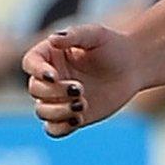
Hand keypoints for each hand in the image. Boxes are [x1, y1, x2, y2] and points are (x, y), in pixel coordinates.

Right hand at [21, 25, 144, 137]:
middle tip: (80, 89)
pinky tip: (78, 120)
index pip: (31, 63)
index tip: (54, 76)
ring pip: (42, 111)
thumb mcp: (96, 35)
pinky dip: (61, 128)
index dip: (37, 71)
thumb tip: (52, 39)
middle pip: (35, 89)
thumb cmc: (113, 46)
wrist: (134, 66)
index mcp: (49, 56)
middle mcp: (49, 79)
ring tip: (83, 104)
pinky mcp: (69, 115)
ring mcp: (58, 99)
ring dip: (58, 111)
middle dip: (54, 92)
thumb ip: (74, 35)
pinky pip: (54, 129)